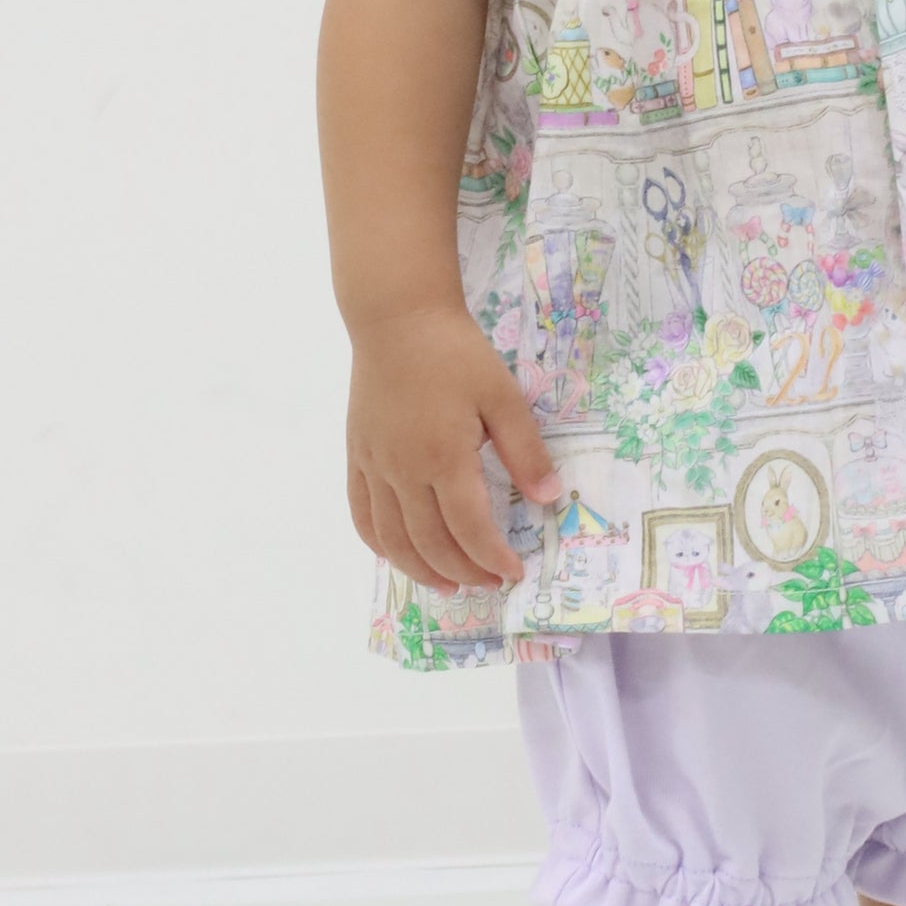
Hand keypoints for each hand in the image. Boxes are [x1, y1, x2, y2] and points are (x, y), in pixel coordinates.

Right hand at [344, 303, 561, 593]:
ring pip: (392, 538)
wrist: (397, 319)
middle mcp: (403, 471)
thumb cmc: (456, 354)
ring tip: (447, 585)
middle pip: (430, 542)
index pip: (469, 529)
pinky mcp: (357, 456)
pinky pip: (361, 514)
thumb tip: (548, 498)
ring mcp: (375, 466)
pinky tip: (397, 554)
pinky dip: (378, 544)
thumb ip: (525, 450)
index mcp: (444, 457)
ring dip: (420, 570)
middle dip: (462, 571)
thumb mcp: (502, 396)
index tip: (512, 573)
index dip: (491, 558)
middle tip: (488, 583)